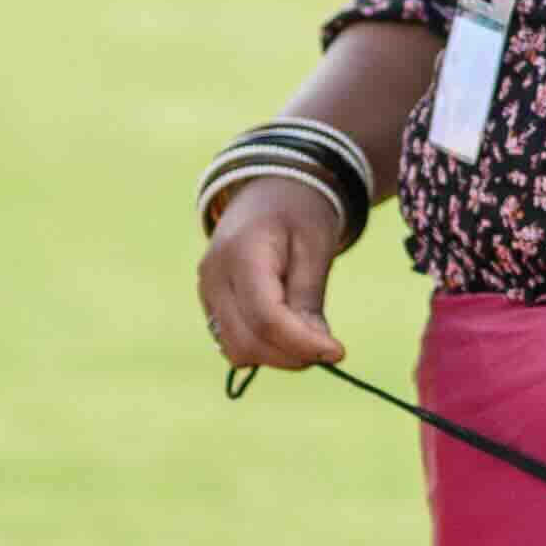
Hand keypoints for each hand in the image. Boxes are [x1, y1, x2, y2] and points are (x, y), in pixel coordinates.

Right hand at [198, 174, 347, 377]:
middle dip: (291, 355)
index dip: (301, 343)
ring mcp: (206, 292)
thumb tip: (314, 349)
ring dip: (276, 355)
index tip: (339, 352)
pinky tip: (288, 331)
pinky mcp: (211, 304)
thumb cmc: (299, 214)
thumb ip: (310, 298)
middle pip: (247, 340)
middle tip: (329, 348)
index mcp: (242, 254)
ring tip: (308, 334)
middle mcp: (214, 277)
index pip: (266, 317)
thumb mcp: (315, 247)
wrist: (269, 191)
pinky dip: (263, 347)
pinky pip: (232, 341)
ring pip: (235, 349)